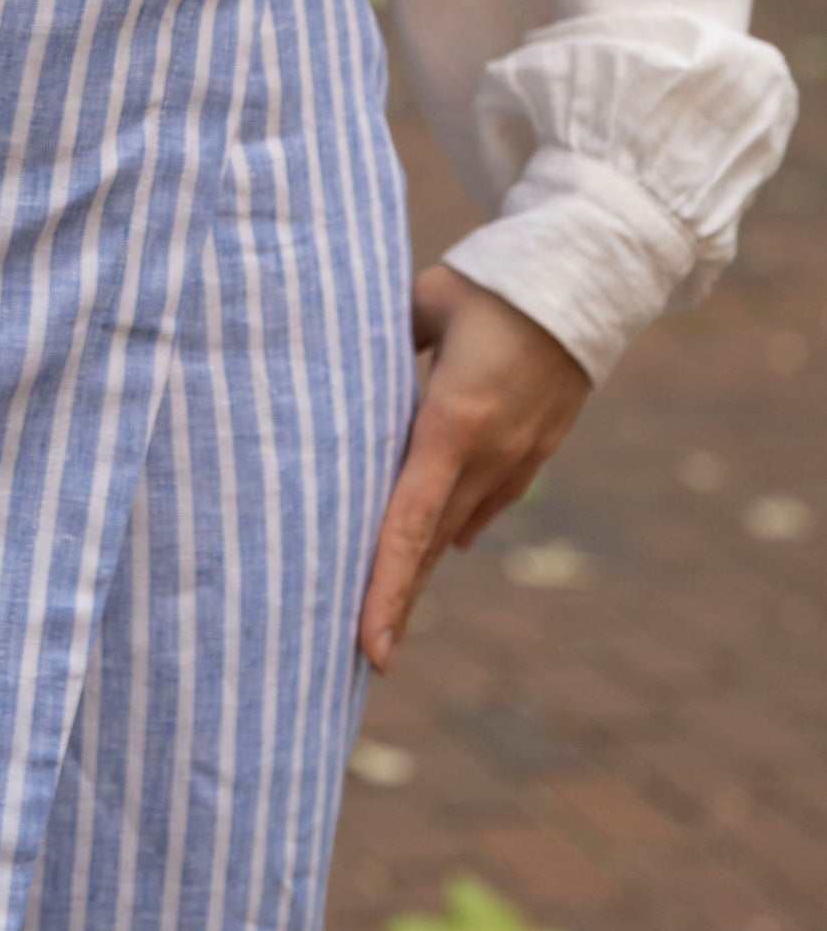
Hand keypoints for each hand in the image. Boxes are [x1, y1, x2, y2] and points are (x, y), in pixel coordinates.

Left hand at [359, 264, 588, 672]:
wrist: (590, 275)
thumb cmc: (493, 281)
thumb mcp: (422, 303)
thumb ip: (380, 343)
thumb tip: (341, 369)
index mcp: (454, 422)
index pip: (408, 521)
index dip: (386, 588)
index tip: (368, 646)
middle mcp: (490, 454)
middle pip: (430, 542)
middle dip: (396, 598)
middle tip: (364, 654)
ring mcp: (519, 457)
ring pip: (457, 527)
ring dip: (422, 567)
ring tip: (385, 612)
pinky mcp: (536, 449)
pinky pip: (486, 502)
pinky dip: (453, 525)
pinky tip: (437, 546)